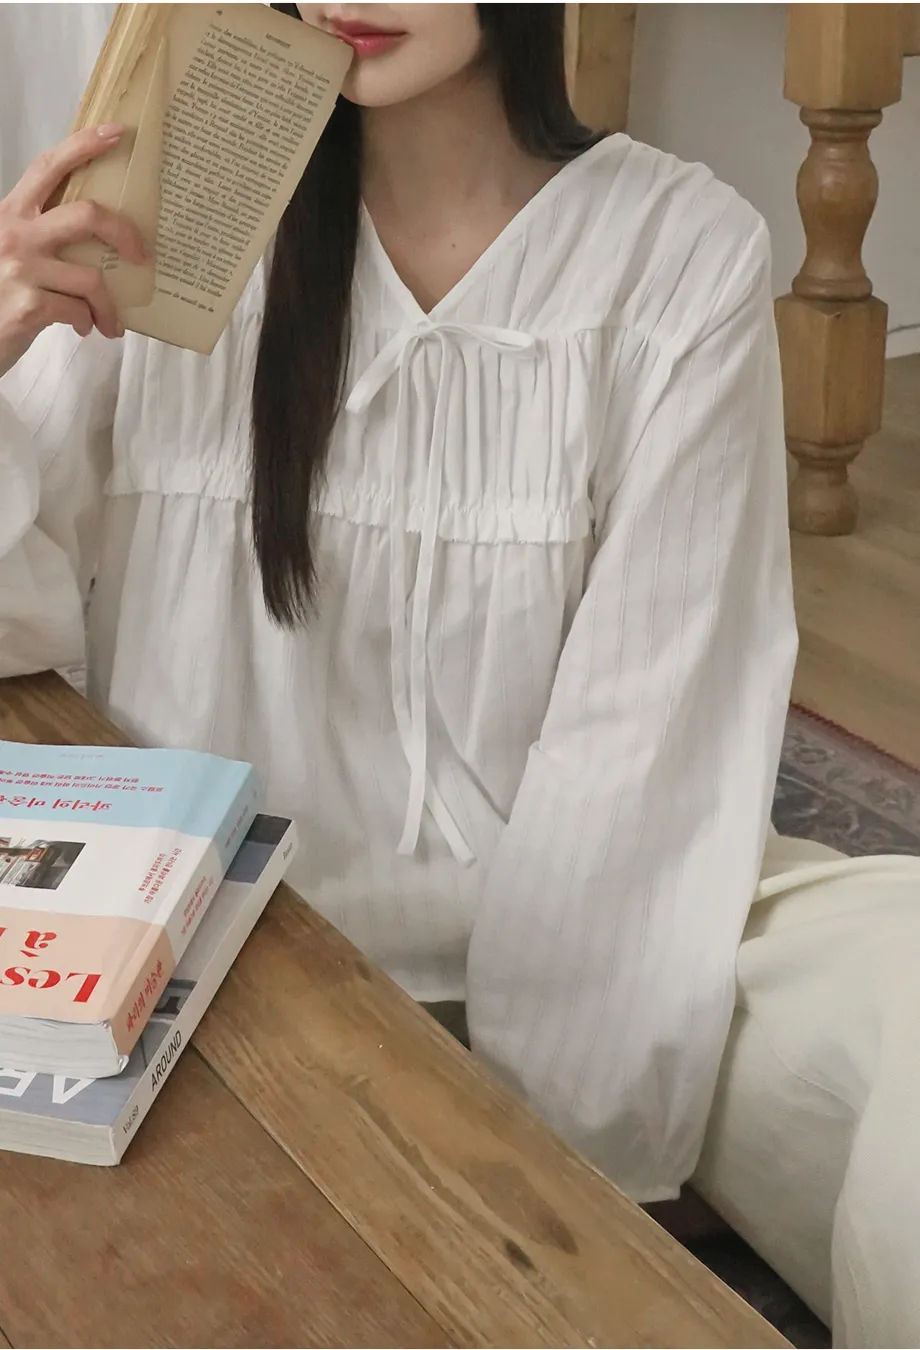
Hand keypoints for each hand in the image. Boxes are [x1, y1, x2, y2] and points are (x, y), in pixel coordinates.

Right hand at [0, 124, 148, 378]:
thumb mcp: (11, 250)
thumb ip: (43, 234)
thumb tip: (100, 233)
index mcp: (11, 212)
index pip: (48, 167)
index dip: (84, 146)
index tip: (117, 132)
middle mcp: (15, 234)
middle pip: (86, 215)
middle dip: (124, 234)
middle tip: (141, 256)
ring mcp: (20, 269)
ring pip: (91, 277)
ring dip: (109, 305)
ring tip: (110, 320)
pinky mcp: (27, 306)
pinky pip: (79, 310)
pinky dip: (88, 322)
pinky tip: (83, 328)